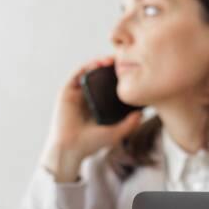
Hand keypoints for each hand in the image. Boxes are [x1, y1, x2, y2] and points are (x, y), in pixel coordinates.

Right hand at [41, 56, 142, 181]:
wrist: (70, 148)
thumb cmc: (90, 144)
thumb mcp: (115, 133)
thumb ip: (129, 124)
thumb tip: (142, 113)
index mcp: (98, 106)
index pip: (109, 87)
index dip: (119, 78)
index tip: (131, 72)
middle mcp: (87, 98)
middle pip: (100, 77)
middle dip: (111, 67)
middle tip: (123, 61)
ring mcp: (77, 94)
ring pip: (89, 72)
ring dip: (100, 63)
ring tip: (112, 60)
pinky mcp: (66, 91)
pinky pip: (77, 74)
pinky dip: (88, 66)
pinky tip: (99, 64)